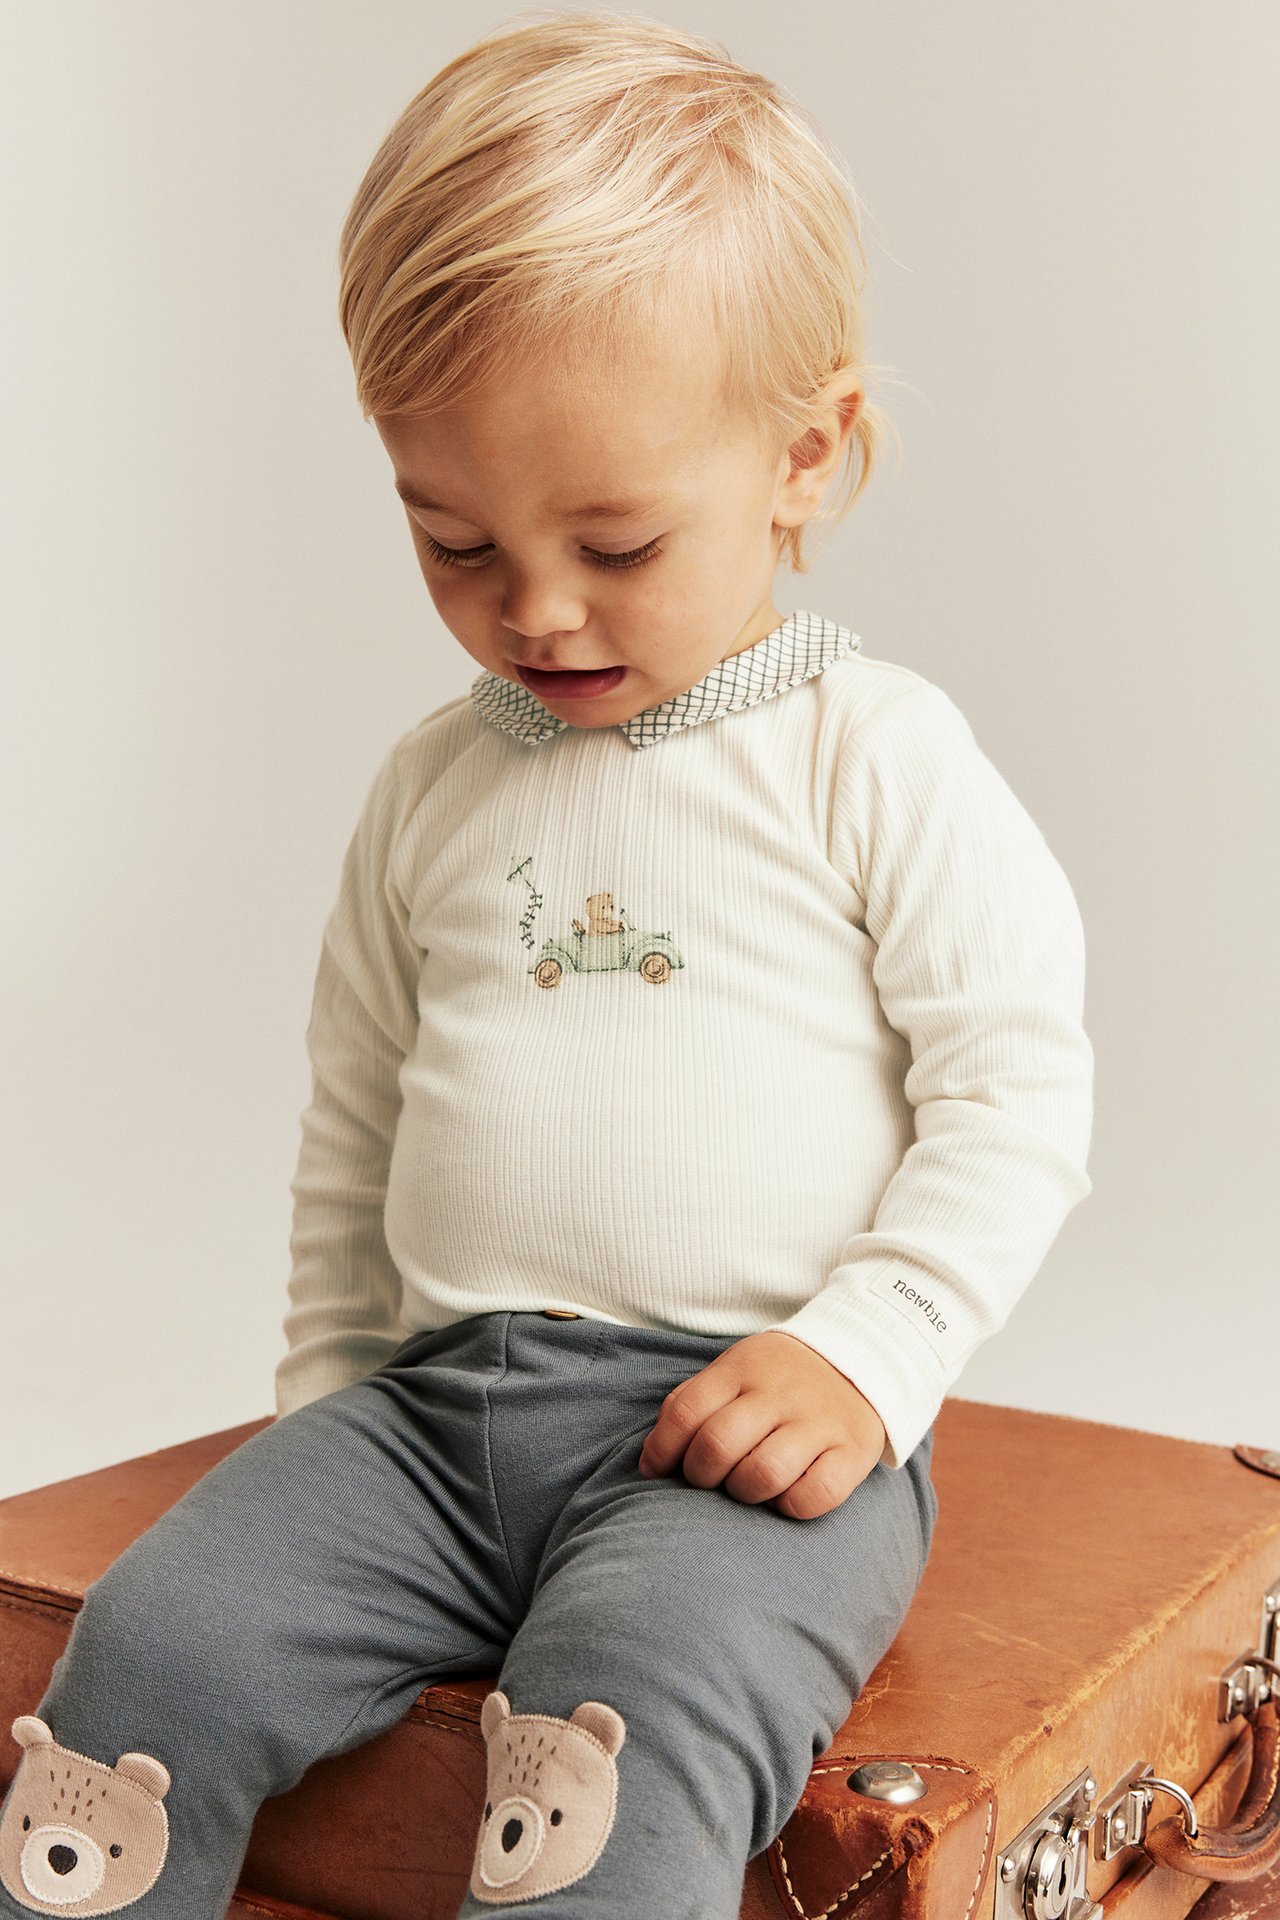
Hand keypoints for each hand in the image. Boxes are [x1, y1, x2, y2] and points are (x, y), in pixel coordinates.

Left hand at [636, 1330, 887, 1519]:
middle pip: (719, 1444)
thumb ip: (690, 1406)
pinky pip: (816, 1495)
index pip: (686, 1411)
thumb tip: (650, 1463)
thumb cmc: (777, 1378)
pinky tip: (785, 1495)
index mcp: (742, 1370)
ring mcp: (819, 1422)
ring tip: (746, 1487)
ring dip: (744, 1491)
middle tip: (708, 1479)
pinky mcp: (853, 1451)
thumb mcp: (733, 1372)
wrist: (860, 1353)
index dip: (662, 1449)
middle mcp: (780, 1394)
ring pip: (764, 1473)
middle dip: (700, 1475)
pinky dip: (791, 1506)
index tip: (657, 1470)